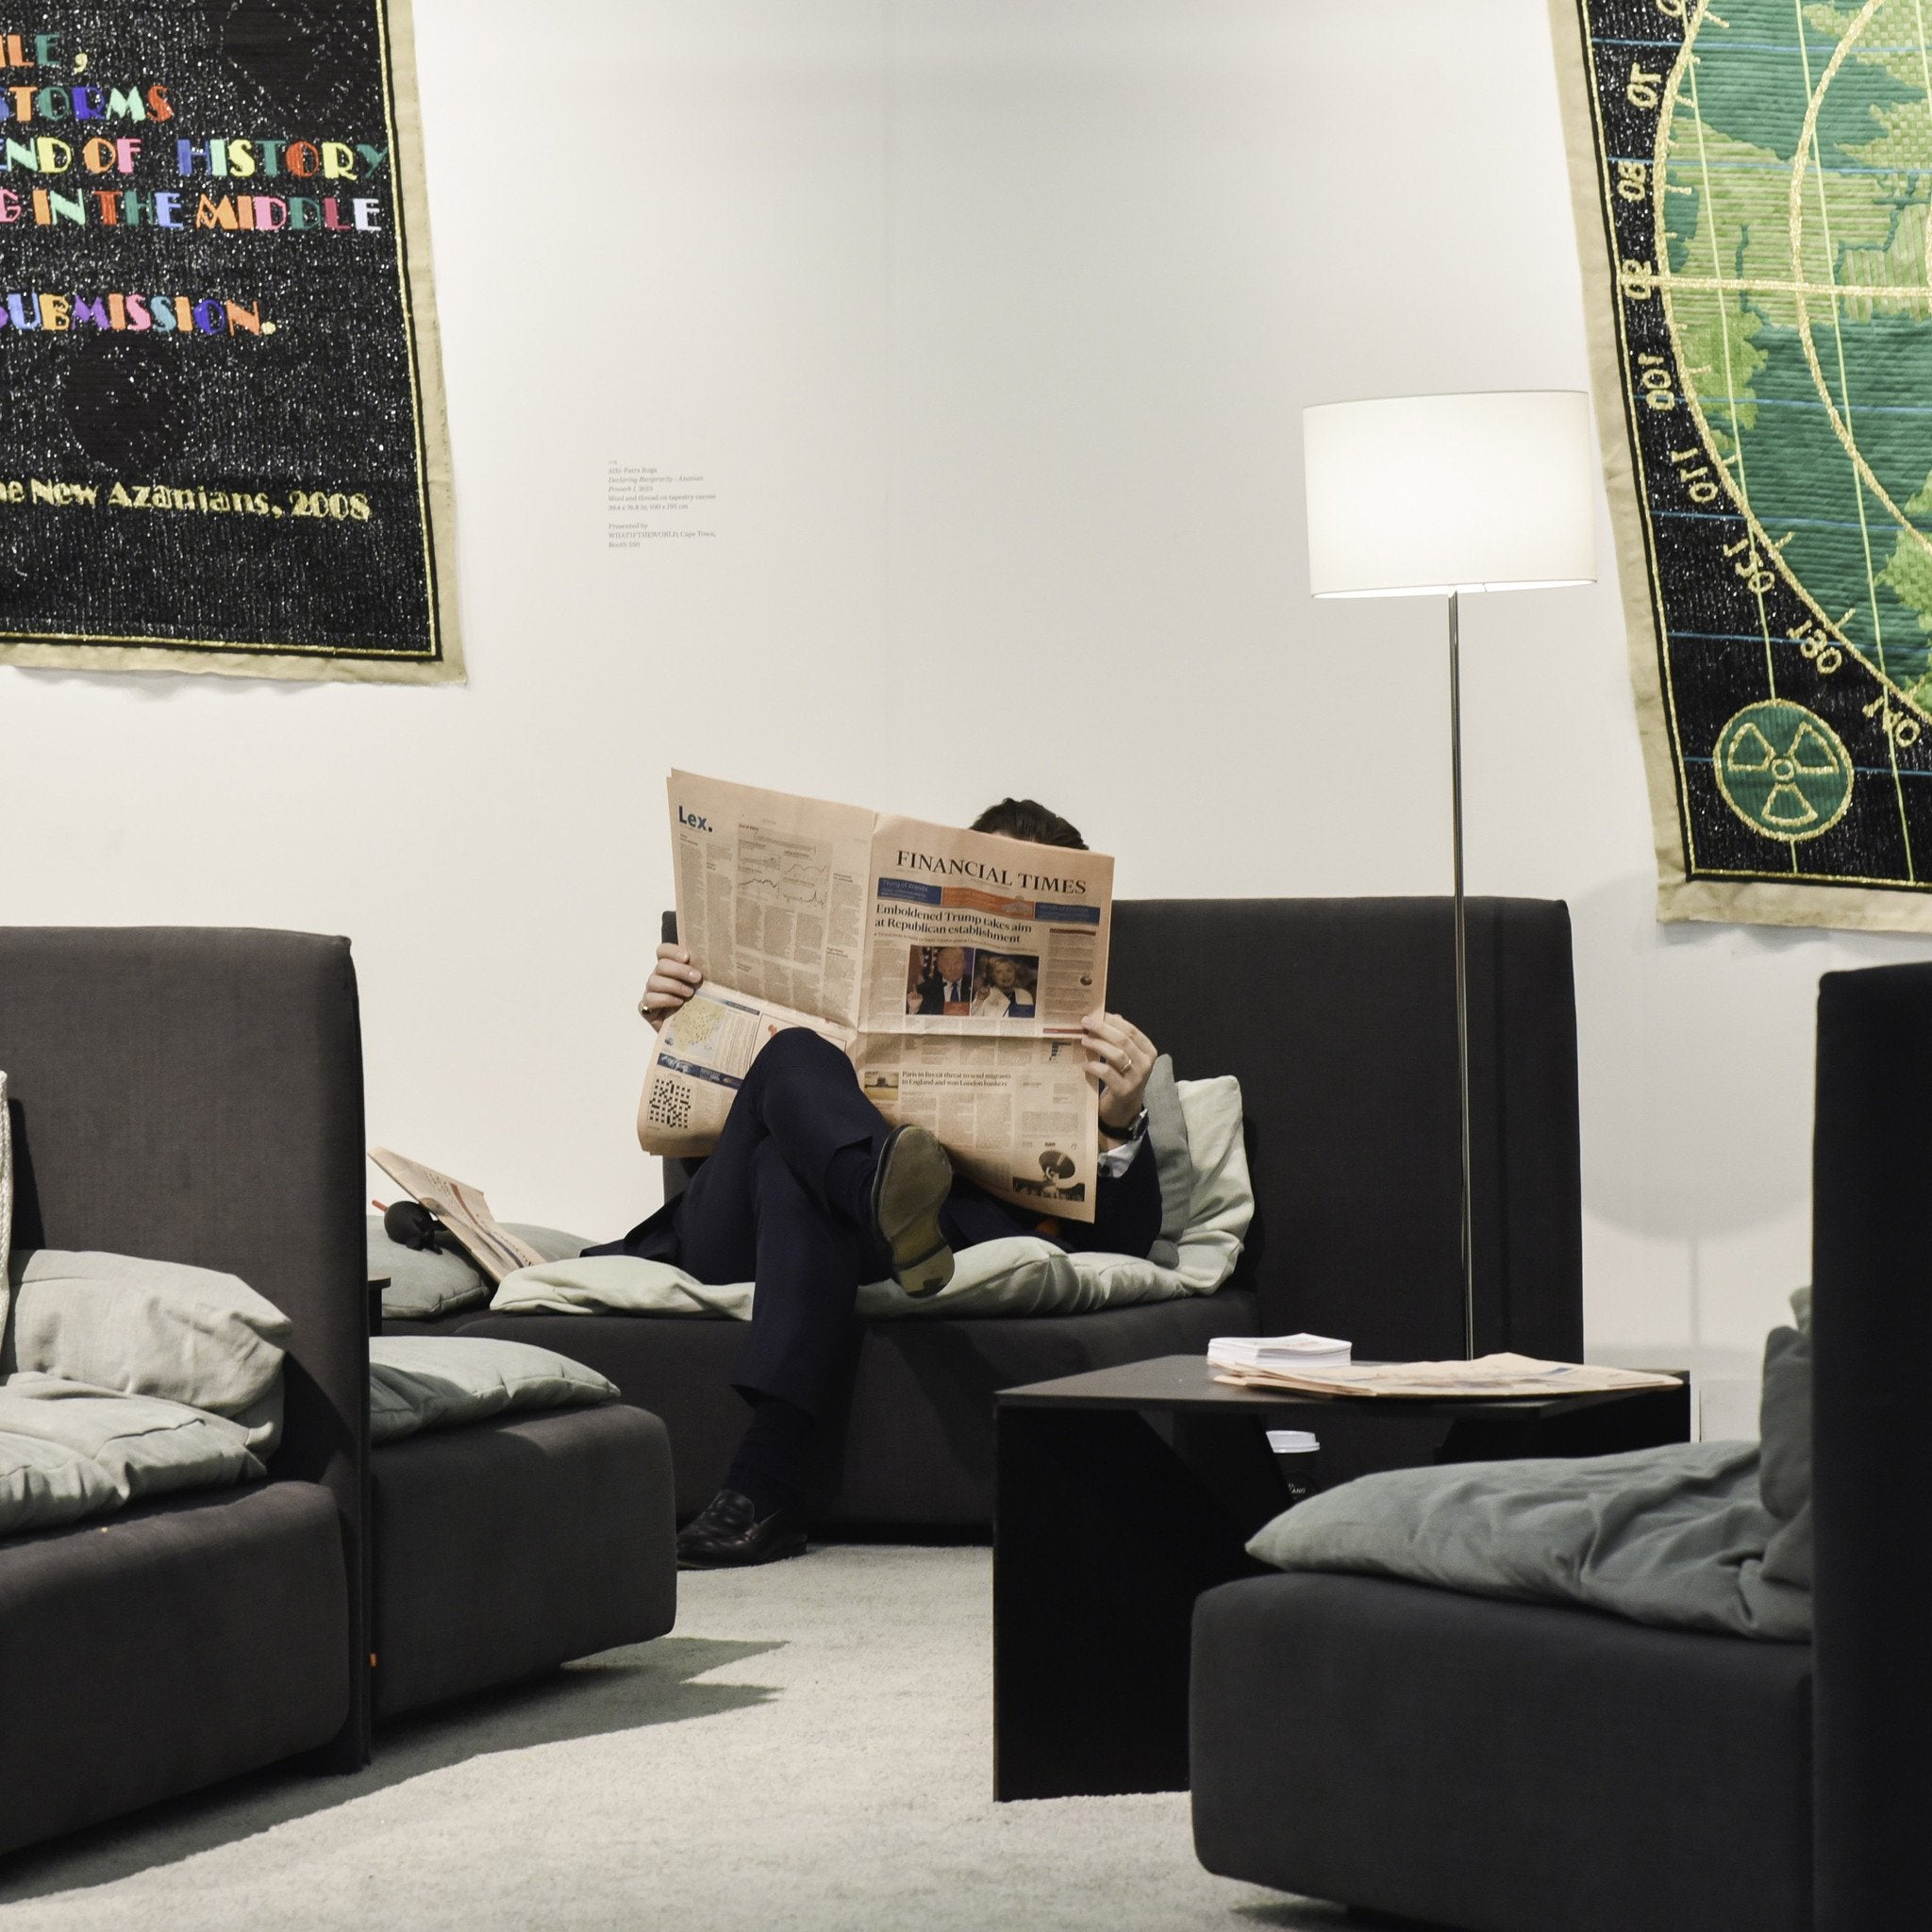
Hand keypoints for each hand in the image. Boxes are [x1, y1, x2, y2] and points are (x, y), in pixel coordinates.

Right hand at [641, 942, 702, 1030]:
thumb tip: (724, 965)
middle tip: (697, 978)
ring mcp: (650, 991)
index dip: (673, 951)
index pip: (663, 951)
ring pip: (654, 981)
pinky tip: (678, 1002)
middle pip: (661, 965)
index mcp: (670, 967)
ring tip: (690, 993)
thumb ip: (706, 974)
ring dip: (674, 985)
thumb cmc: (697, 1004)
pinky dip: (665, 999)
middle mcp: (658, 977)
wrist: (690, 1030)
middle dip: (680, 970)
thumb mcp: (704, 987)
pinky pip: (650, 999)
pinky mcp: (646, 1007)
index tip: (687, 957)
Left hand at [1082, 1012, 1156, 1133]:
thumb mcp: (1124, 1056)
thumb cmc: (1122, 1077)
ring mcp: (1136, 1078)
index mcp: (1148, 1051)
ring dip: (1098, 1045)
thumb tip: (1103, 1016)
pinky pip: (1107, 1073)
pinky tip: (1084, 1064)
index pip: (1131, 1031)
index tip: (1096, 1014)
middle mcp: (1146, 1064)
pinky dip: (1094, 1066)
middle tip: (1085, 1023)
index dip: (1113, 1021)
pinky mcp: (1124, 1090)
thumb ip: (1118, 1038)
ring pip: (1117, 1055)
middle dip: (1102, 1029)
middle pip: (1123, 1040)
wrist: (1123, 1108)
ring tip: (1083, 1040)